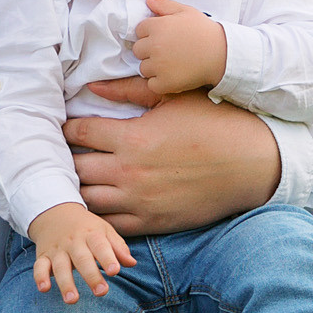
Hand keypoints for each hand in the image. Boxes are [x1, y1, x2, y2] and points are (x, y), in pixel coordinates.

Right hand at [27, 202, 134, 302]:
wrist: (55, 212)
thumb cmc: (86, 227)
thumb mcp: (104, 230)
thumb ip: (118, 247)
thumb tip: (132, 263)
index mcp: (91, 234)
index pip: (100, 245)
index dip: (107, 258)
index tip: (115, 271)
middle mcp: (74, 242)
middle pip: (82, 259)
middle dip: (91, 276)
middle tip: (101, 292)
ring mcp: (57, 249)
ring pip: (60, 266)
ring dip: (65, 283)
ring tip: (72, 300)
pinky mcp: (43, 256)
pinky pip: (39, 266)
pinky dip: (40, 277)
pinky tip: (44, 289)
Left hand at [66, 85, 278, 237]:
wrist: (252, 164)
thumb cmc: (215, 122)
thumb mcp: (173, 96)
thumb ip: (130, 91)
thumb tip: (92, 87)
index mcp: (133, 137)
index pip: (80, 132)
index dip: (65, 128)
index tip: (61, 127)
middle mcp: (129, 172)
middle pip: (75, 169)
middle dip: (64, 160)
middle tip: (60, 155)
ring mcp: (139, 201)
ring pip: (87, 200)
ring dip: (76, 189)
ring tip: (72, 180)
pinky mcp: (152, 223)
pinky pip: (110, 226)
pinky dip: (97, 216)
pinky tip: (94, 206)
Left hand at [131, 0, 227, 94]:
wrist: (223, 54)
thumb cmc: (205, 31)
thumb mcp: (186, 11)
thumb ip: (165, 5)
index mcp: (157, 26)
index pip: (139, 30)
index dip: (150, 34)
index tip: (164, 38)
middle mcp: (155, 45)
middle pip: (138, 50)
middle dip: (149, 50)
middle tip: (167, 52)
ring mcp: (159, 65)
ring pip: (144, 68)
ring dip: (154, 68)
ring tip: (172, 64)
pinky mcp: (165, 82)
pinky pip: (151, 84)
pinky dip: (160, 83)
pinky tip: (173, 76)